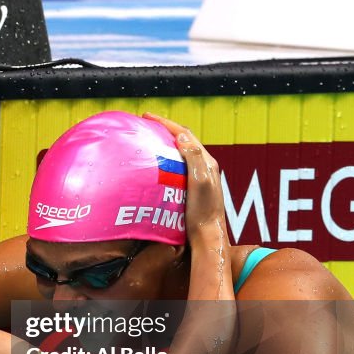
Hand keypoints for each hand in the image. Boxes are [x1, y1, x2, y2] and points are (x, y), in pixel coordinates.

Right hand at [142, 113, 227, 242]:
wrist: (207, 236)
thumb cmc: (203, 212)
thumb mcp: (200, 182)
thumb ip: (194, 158)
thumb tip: (182, 136)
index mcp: (207, 162)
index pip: (185, 134)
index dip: (166, 123)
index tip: (147, 117)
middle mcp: (204, 167)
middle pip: (183, 141)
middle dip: (165, 129)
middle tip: (145, 126)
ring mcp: (198, 177)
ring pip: (180, 153)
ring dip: (164, 143)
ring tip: (147, 141)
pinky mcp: (191, 188)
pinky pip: (177, 166)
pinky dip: (165, 159)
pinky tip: (154, 166)